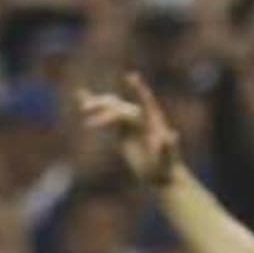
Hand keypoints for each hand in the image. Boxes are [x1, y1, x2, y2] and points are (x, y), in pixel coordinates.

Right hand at [77, 72, 179, 186]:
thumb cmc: (167, 168)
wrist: (160, 176)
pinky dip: (95, 107)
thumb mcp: (168, 159)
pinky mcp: (121, 130)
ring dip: (97, 105)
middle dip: (106, 107)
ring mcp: (130, 123)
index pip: (145, 101)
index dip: (139, 89)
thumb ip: (169, 147)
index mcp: (154, 121)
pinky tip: (80, 95)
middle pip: (121, 106)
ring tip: (84, 109)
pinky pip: (107, 116)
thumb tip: (173, 134)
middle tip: (89, 111)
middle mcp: (141, 118)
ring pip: (112, 107)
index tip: (131, 76)